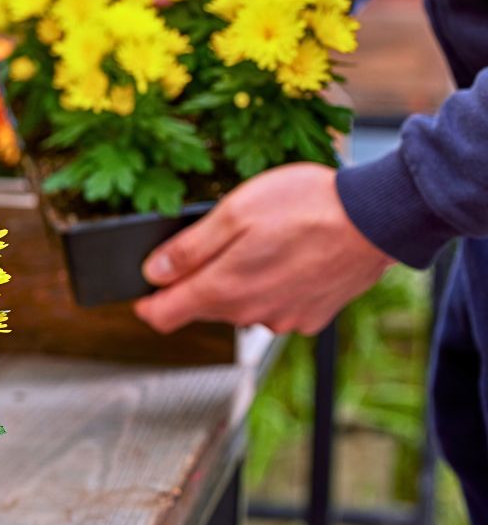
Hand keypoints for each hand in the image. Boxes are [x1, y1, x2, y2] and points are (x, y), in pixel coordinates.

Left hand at [133, 163, 394, 334]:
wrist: (379, 218)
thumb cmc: (307, 206)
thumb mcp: (233, 212)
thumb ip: (188, 249)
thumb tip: (152, 274)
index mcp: (221, 290)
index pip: (163, 316)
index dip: (147, 304)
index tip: (145, 291)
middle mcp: (248, 314)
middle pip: (202, 308)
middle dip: (198, 283)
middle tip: (216, 244)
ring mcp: (281, 319)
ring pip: (240, 308)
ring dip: (238, 283)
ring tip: (262, 244)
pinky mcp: (310, 317)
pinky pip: (276, 307)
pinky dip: (274, 287)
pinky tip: (290, 259)